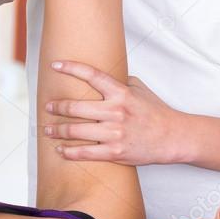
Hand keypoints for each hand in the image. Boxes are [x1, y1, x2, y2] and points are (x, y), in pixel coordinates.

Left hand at [43, 60, 179, 164]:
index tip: (55, 66)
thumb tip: (99, 77)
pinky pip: (85, 153)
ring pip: (75, 130)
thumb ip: (119, 82)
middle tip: (48, 106)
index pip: (91, 75)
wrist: (172, 137)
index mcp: (121, 92)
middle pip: (76, 107)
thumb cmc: (155, 111)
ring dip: (57, 130)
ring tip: (47, 129)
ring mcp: (114, 133)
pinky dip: (69, 152)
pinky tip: (60, 150)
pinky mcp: (115, 152)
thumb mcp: (139, 89)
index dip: (71, 68)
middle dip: (57, 106)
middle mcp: (115, 111)